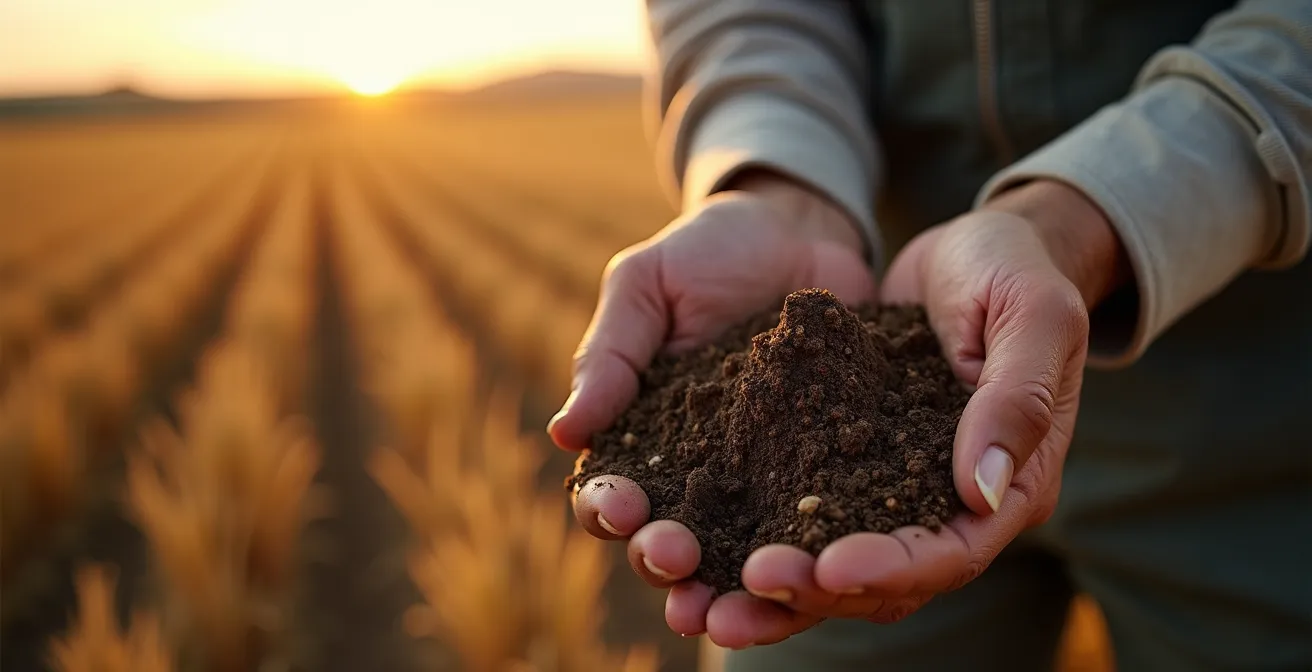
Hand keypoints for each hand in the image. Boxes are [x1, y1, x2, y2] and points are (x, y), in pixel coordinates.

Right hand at [547, 171, 876, 643]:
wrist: (802, 229)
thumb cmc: (708, 253)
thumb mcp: (648, 286)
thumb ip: (610, 355)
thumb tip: (563, 433)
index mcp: (642, 434)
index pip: (611, 488)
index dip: (606, 506)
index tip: (619, 505)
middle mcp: (699, 471)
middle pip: (669, 537)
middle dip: (664, 557)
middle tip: (676, 558)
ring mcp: (766, 478)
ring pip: (740, 552)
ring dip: (728, 585)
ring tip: (730, 606)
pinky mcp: (828, 472)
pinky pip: (819, 524)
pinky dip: (811, 555)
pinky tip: (816, 573)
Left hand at [708, 179, 1129, 646]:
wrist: (974, 250)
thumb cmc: (1013, 269)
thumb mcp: (1032, 314)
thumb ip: (1015, 398)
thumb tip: (982, 491)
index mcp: (1014, 484)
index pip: (952, 551)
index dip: (892, 566)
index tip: (826, 568)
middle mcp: (953, 505)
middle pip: (886, 580)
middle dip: (816, 591)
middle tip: (747, 586)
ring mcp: (899, 488)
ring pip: (838, 565)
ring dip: (776, 590)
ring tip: (705, 602)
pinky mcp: (852, 463)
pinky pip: (804, 514)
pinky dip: (758, 534)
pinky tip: (700, 543)